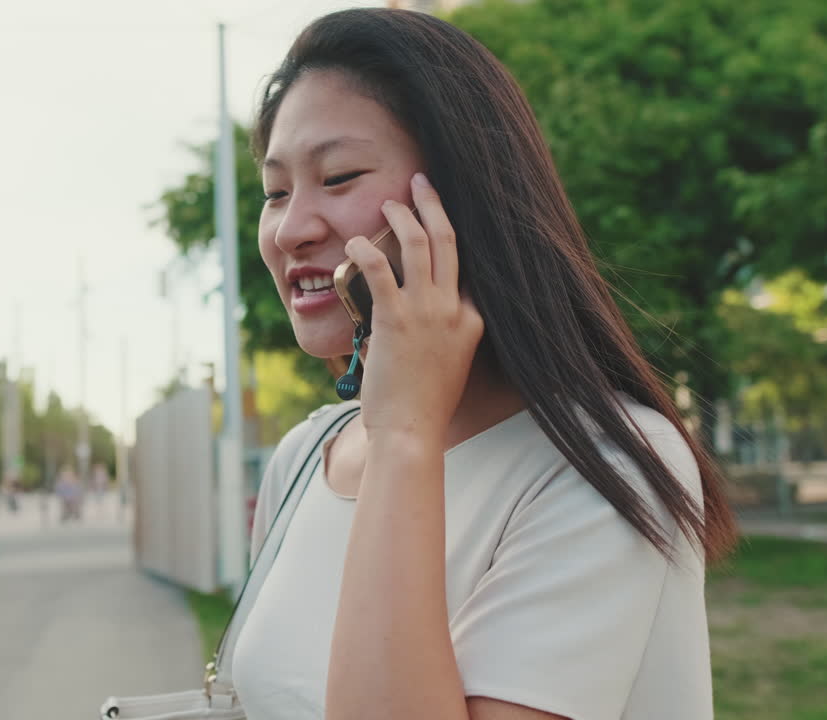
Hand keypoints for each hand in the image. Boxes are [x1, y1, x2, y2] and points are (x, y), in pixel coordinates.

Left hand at [344, 173, 483, 448]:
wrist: (411, 432)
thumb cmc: (421, 407)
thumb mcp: (443, 365)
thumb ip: (434, 335)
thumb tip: (405, 320)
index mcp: (472, 321)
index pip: (468, 266)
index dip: (451, 235)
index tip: (438, 215)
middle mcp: (455, 310)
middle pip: (450, 241)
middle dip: (434, 205)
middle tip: (421, 181)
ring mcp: (428, 313)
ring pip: (421, 245)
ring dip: (404, 216)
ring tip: (389, 200)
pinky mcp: (395, 320)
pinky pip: (381, 270)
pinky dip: (366, 250)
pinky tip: (354, 243)